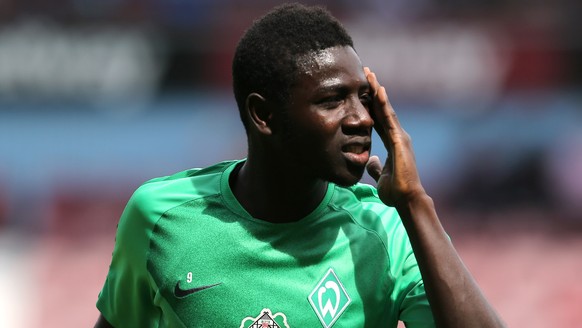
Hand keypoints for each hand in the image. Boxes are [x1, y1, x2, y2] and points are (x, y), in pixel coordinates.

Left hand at [364, 67, 425, 206]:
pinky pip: (390, 118)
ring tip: (369, 74)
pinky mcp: (400, 140)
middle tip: (365, 72)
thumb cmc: (395, 191)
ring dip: (377, 91)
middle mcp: (397, 136)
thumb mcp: (379, 176)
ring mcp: (400, 136)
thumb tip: (369, 160)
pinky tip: (378, 90)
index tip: (362, 90)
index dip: (370, 104)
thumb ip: (374, 166)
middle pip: (382, 109)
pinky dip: (384, 104)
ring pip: (386, 109)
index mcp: (392, 142)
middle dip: (373, 91)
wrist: (406, 199)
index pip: (378, 119)